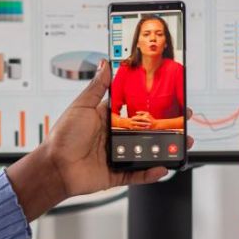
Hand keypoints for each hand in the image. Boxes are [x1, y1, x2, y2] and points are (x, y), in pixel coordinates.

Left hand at [5, 61, 181, 220]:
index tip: (169, 99)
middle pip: (146, 131)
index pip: (136, 110)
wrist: (54, 167)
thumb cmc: (63, 136)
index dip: (153, 105)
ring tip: (181, 143)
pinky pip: (138, 174)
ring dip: (165, 149)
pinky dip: (151, 173)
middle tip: (183, 120)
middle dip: (166, 127)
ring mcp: (117, 156)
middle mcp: (115, 137)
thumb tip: (105, 64)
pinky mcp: (117, 174)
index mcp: (108, 119)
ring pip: (147, 152)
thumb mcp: (81, 106)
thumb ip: (97, 87)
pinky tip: (163, 167)